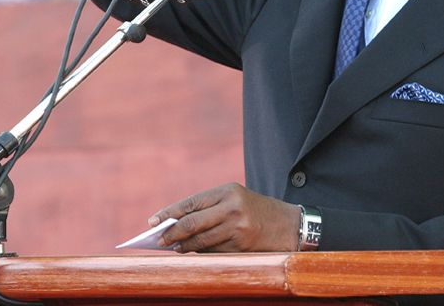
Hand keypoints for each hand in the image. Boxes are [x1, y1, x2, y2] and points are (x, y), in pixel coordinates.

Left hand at [148, 182, 300, 252]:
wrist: (291, 225)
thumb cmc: (256, 211)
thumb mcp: (235, 200)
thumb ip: (209, 209)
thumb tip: (177, 226)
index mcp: (227, 191)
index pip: (191, 202)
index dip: (169, 213)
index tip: (152, 222)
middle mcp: (232, 207)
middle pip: (193, 222)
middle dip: (172, 233)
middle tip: (159, 241)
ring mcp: (238, 227)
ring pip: (202, 240)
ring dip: (185, 246)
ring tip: (174, 248)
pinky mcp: (243, 245)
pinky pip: (215, 251)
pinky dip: (202, 253)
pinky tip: (194, 253)